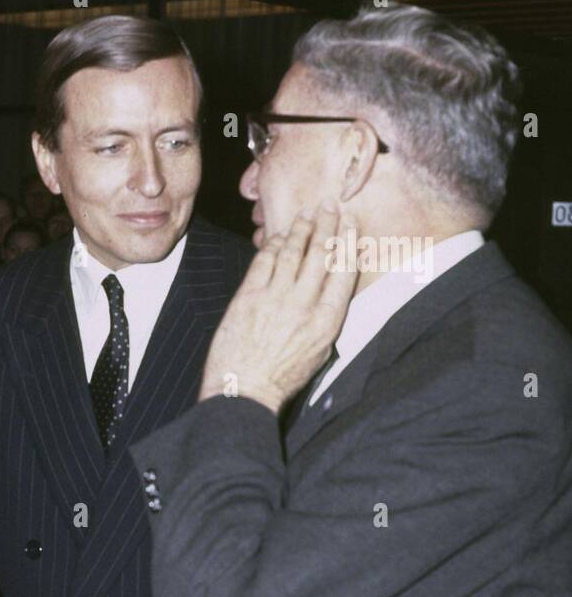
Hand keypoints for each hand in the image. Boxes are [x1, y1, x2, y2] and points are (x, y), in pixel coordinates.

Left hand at [199, 202, 359, 415]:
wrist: (245, 390)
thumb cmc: (283, 377)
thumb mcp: (320, 351)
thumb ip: (328, 317)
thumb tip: (334, 289)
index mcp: (327, 320)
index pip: (344, 271)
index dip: (349, 243)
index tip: (352, 224)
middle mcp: (304, 305)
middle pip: (321, 255)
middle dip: (327, 226)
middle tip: (330, 206)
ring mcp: (275, 299)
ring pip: (293, 253)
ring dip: (301, 230)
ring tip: (306, 215)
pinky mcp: (248, 298)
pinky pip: (263, 262)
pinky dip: (272, 245)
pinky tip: (278, 236)